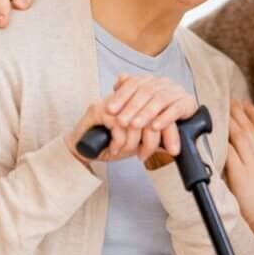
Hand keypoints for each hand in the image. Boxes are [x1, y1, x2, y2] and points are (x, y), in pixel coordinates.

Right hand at [66, 75, 194, 167]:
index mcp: (137, 103)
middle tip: (145, 155)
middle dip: (152, 141)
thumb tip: (173, 147)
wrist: (80, 149)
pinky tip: (113, 150)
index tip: (173, 149)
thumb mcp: (136, 144)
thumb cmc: (108, 145)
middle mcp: (126, 99)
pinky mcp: (98, 109)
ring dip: (131, 144)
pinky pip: (119, 128)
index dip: (169, 131)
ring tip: (124, 152)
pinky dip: (118, 143)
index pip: (161, 112)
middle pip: (151, 117)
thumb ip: (152, 141)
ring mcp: (111, 102)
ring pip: (135, 123)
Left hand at [101, 74, 198, 165]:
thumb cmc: (157, 114)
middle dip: (131, 107)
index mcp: (150, 80)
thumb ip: (128, 92)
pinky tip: (155, 127)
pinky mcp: (188, 103)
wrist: (183, 121)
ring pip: (160, 100)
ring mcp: (176, 92)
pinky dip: (165, 118)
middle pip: (145, 92)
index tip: (109, 109)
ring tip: (135, 125)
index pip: (133, 83)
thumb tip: (119, 80)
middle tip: (121, 121)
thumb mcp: (139, 105)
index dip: (120, 96)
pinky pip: (176, 109)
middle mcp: (164, 83)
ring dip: (146, 113)